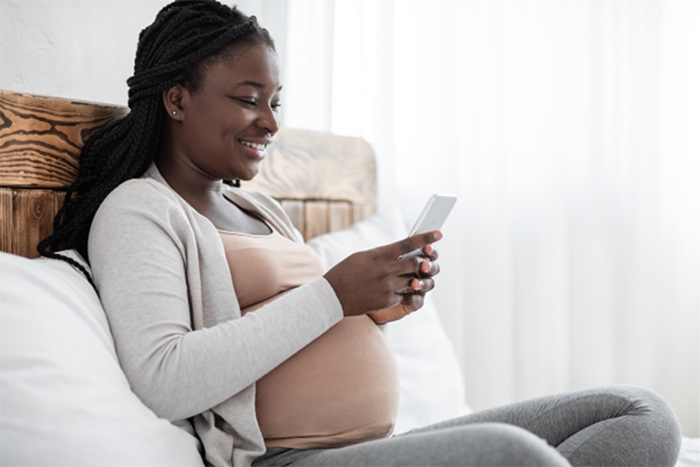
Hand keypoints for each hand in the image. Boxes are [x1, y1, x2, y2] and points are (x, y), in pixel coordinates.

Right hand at [324, 231, 441, 317]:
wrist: (333, 296)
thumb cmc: (346, 272)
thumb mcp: (363, 256)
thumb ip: (383, 254)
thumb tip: (400, 252)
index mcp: (380, 255)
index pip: (409, 244)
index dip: (426, 238)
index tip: (439, 234)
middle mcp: (386, 270)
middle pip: (415, 263)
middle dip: (422, 261)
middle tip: (424, 259)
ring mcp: (388, 287)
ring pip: (413, 279)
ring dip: (414, 277)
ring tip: (409, 275)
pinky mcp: (387, 301)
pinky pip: (404, 295)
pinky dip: (403, 291)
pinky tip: (396, 289)